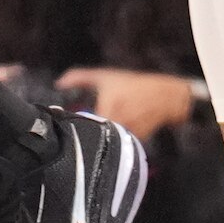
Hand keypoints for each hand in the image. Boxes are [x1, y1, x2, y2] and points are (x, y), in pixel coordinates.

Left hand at [68, 68, 197, 137]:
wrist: (165, 97)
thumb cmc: (133, 85)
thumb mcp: (105, 77)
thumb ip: (79, 78)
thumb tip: (58, 83)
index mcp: (107, 108)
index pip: (81, 123)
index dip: (73, 123)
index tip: (67, 122)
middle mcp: (118, 124)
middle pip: (92, 135)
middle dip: (85, 132)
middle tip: (80, 127)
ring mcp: (127, 135)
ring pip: (105, 141)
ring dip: (98, 137)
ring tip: (96, 129)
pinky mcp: (134, 143)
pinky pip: (117, 145)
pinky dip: (112, 140)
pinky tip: (111, 132)